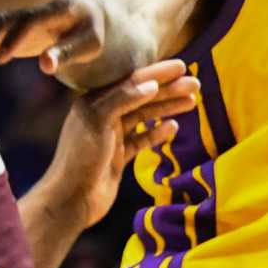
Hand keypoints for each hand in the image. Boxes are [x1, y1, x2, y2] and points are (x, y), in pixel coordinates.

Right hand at [0, 0, 105, 74]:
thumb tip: (46, 65)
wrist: (81, 9)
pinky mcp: (6, 14)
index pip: (32, 16)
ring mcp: (17, 5)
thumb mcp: (89, 43)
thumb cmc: (88, 30)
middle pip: (5, 9)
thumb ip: (68, 52)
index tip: (2, 58)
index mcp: (56, 2)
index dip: (16, 35)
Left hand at [47, 62, 202, 229]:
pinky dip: (157, 133)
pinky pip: (142, 140)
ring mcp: (113, 136)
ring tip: (191, 102)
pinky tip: (173, 127)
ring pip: (145, 117)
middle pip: (143, 97)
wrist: (71, 200)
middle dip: (169, 90)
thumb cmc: (80, 158)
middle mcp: (105, 114)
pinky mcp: (119, 156)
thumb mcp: (97, 121)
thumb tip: (152, 84)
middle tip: (196, 84)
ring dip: (167, 109)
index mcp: (96, 100)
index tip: (182, 66)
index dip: (158, 73)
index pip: (133, 81)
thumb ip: (123, 99)